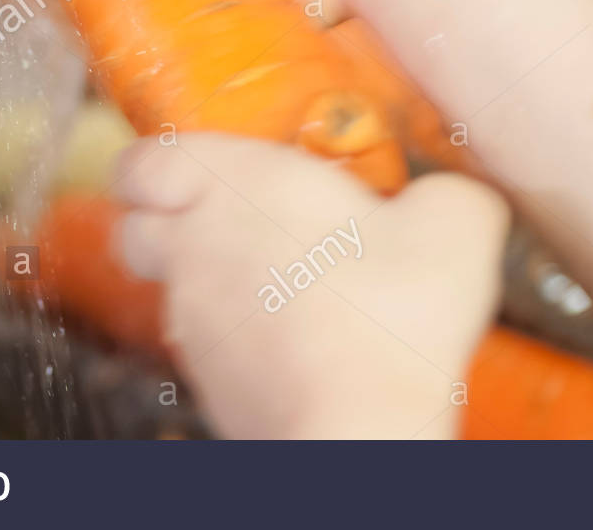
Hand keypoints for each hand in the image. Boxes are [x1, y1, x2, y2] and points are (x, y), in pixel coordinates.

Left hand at [114, 134, 508, 438]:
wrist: (360, 431)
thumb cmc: (390, 318)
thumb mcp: (455, 224)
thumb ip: (449, 192)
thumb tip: (454, 197)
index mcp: (232, 184)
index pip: (142, 161)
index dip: (158, 163)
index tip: (196, 162)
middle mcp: (193, 247)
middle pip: (138, 227)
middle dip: (172, 220)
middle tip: (235, 217)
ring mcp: (191, 319)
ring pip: (173, 287)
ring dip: (213, 280)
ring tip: (285, 284)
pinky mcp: (207, 379)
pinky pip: (206, 344)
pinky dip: (238, 336)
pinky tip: (298, 339)